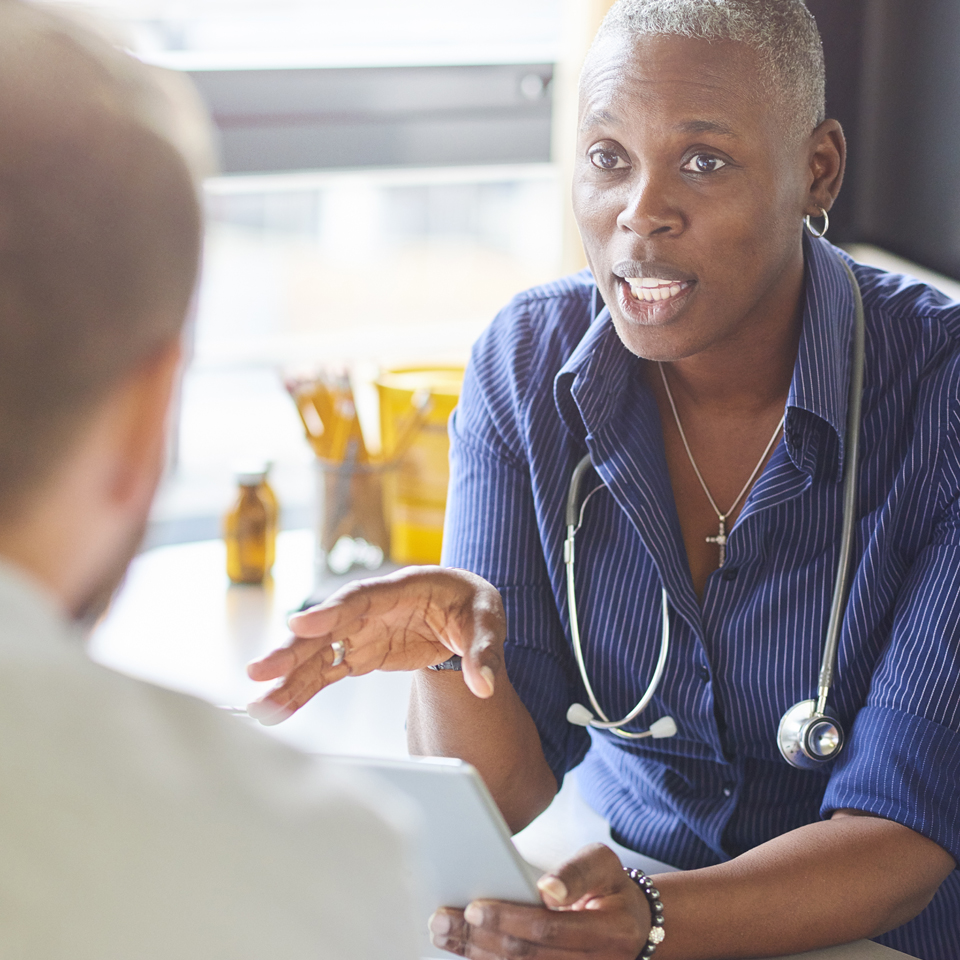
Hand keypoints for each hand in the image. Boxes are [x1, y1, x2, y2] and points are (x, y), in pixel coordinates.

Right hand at [245, 566, 504, 723]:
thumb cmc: (473, 605)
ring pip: (319, 654)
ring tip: (258, 705)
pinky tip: (278, 709)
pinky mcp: (360, 653)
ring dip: (288, 678)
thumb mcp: (489, 620)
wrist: (463, 609)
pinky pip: (326, 673)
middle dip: (292, 649)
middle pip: (327, 626)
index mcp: (404, 587)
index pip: (362, 597)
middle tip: (259, 671)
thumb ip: (484, 652)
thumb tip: (484, 685)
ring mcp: (362, 631)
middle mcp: (373, 608)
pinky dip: (302, 691)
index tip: (299, 625)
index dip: (330, 611)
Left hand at [429, 844, 650, 958]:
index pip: (549, 928)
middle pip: (527, 956)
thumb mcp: (604, 865)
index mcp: (609, 932)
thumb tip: (548, 890)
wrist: (633, 925)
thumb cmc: (610, 888)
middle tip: (442, 919)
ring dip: (476, 954)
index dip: (509, 918)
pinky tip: (465, 950)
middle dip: (479, 937)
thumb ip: (577, 873)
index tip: (474, 906)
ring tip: (444, 934)